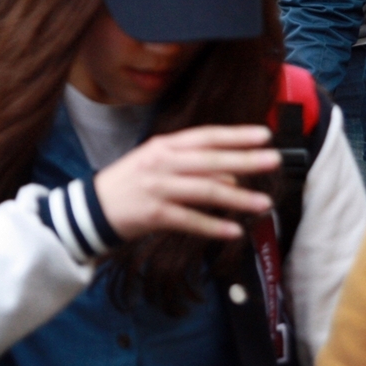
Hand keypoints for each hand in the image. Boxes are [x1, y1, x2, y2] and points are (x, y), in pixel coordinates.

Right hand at [93, 124, 278, 240]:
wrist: (92, 209)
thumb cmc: (131, 184)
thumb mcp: (159, 165)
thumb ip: (194, 166)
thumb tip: (232, 173)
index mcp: (165, 145)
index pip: (206, 136)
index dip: (236, 134)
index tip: (264, 135)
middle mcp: (162, 162)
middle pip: (210, 160)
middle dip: (245, 160)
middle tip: (273, 160)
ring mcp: (157, 187)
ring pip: (204, 190)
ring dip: (237, 197)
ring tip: (264, 203)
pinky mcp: (152, 214)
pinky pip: (189, 220)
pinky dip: (213, 226)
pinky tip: (233, 231)